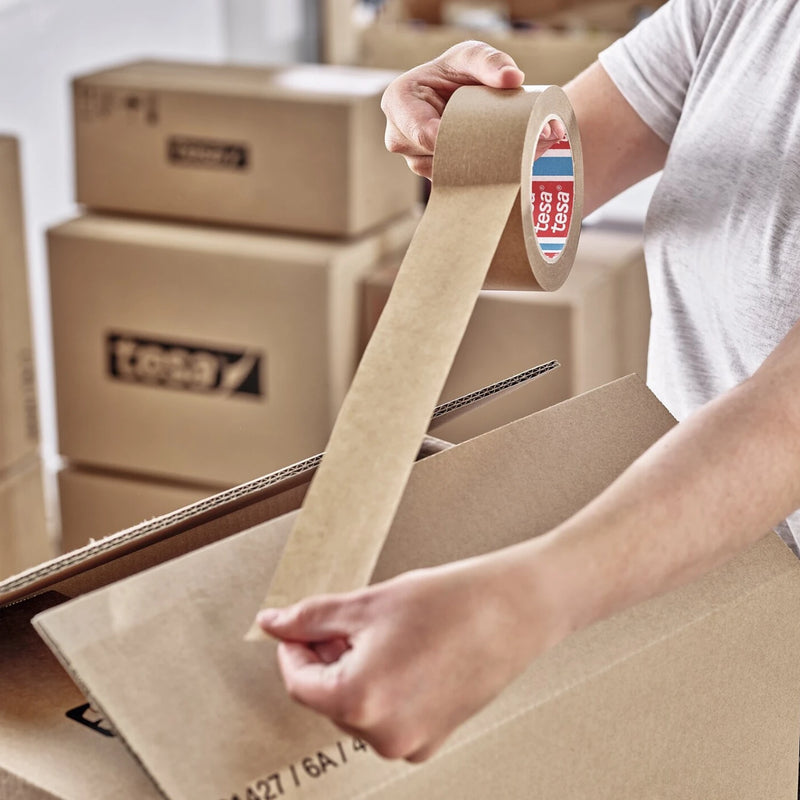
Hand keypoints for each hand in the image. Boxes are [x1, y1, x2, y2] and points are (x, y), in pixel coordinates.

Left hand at [258, 548, 565, 761]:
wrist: (517, 609)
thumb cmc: (451, 602)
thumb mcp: (368, 603)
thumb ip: (312, 618)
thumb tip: (274, 623)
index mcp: (359, 700)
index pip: (298, 683)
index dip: (293, 649)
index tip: (297, 628)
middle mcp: (383, 734)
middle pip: (328, 697)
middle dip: (327, 658)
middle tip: (345, 621)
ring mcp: (412, 742)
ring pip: (358, 708)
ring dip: (355, 673)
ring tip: (382, 633)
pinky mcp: (434, 738)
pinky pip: (388, 718)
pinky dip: (384, 689)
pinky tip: (404, 652)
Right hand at [381, 40, 565, 178]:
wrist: (461, 91)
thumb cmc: (460, 69)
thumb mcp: (474, 56)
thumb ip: (491, 62)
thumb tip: (513, 78)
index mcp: (398, 100)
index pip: (422, 133)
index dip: (452, 141)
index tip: (481, 139)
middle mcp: (398, 134)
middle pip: (430, 157)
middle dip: (462, 152)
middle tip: (495, 146)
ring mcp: (411, 157)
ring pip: (439, 173)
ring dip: (466, 165)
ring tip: (492, 149)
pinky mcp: (426, 171)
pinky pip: (446, 181)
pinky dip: (467, 173)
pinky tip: (486, 162)